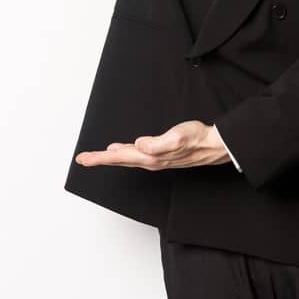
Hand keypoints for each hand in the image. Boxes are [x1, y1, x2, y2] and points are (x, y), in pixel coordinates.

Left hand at [74, 120, 230, 169]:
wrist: (215, 145)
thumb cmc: (198, 139)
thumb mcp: (177, 137)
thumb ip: (157, 143)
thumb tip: (138, 143)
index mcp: (151, 157)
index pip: (119, 158)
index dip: (100, 158)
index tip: (83, 159)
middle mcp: (151, 160)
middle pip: (120, 161)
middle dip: (101, 159)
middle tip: (84, 159)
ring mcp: (157, 159)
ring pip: (129, 158)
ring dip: (113, 157)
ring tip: (101, 155)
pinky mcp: (163, 155)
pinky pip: (138, 156)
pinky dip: (127, 153)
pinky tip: (128, 148)